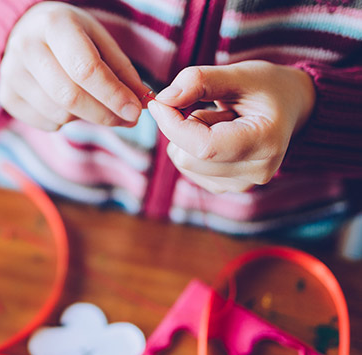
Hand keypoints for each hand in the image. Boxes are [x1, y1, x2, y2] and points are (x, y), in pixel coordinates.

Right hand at [0, 2, 149, 130]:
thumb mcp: (99, 40)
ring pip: (59, 114)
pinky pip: (47, 124)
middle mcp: (26, 47)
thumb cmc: (71, 36)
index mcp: (53, 24)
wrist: (26, 32)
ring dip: (86, 117)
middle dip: (104, 114)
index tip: (135, 111)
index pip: (86, 69)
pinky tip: (67, 103)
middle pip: (70, 97)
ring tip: (93, 102)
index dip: (113, 95)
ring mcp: (11, 74)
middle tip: (126, 119)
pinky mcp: (6, 96)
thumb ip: (121, 72)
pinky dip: (66, 121)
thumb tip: (141, 105)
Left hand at [147, 60, 315, 192]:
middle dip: (182, 127)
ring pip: (184, 164)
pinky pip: (188, 168)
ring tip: (219, 120)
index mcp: (266, 143)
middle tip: (206, 105)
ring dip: (188, 137)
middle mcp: (256, 172)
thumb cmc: (267, 87)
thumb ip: (201, 80)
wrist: (290, 107)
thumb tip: (164, 99)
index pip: (204, 147)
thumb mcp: (240, 73)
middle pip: (188, 157)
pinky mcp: (227, 187)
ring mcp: (242, 185)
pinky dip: (191, 148)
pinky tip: (217, 134)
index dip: (173, 124)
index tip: (159, 101)